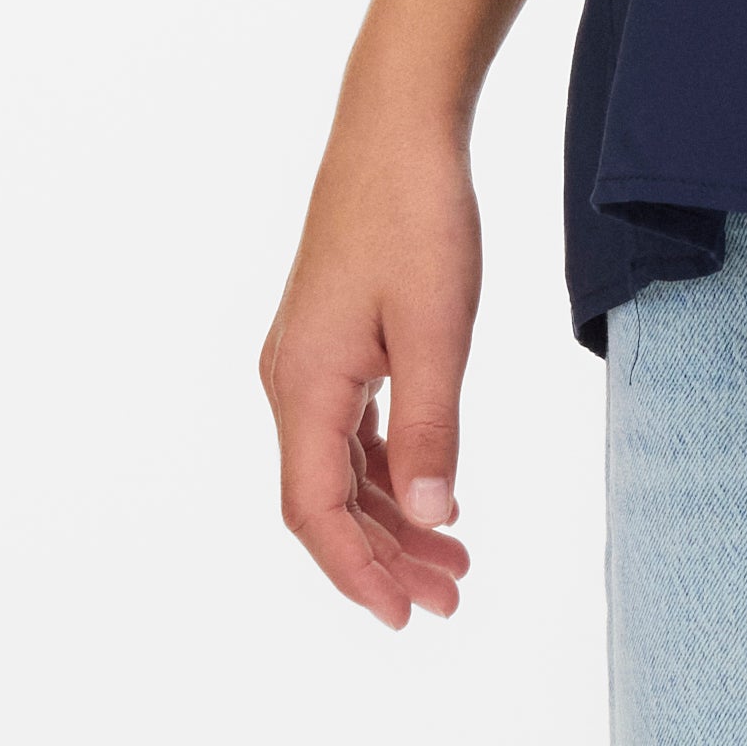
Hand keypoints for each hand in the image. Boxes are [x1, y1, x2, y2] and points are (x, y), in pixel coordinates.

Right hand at [263, 97, 481, 628]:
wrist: (396, 128)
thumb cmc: (415, 217)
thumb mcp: (437, 331)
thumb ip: (432, 430)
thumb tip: (431, 517)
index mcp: (303, 384)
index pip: (315, 511)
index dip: (358, 573)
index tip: (406, 617)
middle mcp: (291, 381)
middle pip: (325, 502)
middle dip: (384, 559)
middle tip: (450, 600)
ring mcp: (309, 362)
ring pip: (341, 470)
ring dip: (391, 520)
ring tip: (455, 561)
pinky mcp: (334, 342)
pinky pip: (352, 433)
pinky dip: (389, 473)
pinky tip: (431, 494)